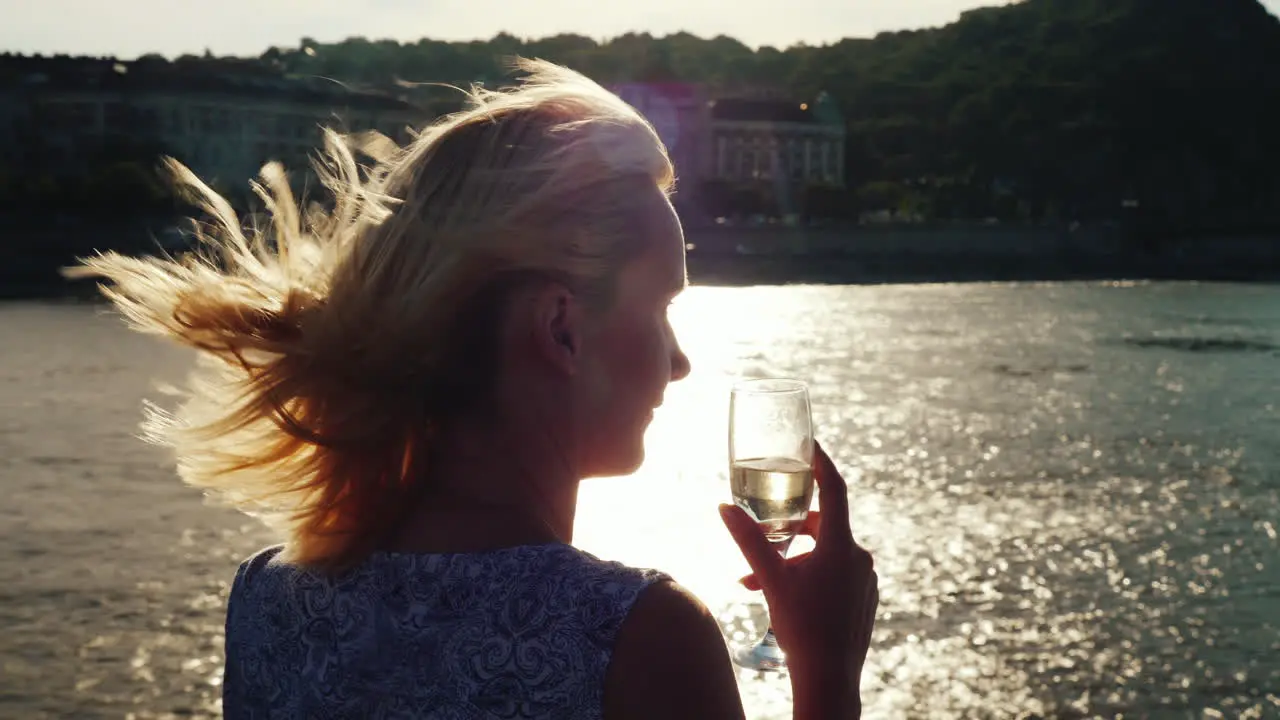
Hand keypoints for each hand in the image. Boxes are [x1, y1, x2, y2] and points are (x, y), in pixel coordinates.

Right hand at [719, 441, 877, 685]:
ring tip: (760, 584)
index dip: (822, 464)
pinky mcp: (864, 598)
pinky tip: (787, 599)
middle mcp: (858, 557)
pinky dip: (810, 577)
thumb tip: (724, 506)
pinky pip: (835, 575)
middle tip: (761, 540)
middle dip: (788, 532)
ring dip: (793, 561)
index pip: (835, 489)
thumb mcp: (771, 579)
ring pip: (825, 555)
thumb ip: (749, 540)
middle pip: (822, 526)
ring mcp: (864, 579)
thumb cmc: (801, 627)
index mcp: (840, 546)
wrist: (829, 679)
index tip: (811, 447)